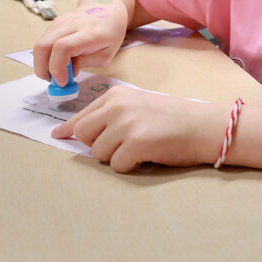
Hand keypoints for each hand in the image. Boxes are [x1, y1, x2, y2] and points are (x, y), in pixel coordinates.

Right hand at [32, 0, 128, 86]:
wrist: (106, 9)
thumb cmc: (109, 32)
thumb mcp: (106, 54)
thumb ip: (87, 62)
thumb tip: (68, 71)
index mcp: (89, 33)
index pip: (63, 47)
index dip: (57, 67)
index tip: (62, 81)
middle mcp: (71, 24)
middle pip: (43, 46)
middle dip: (42, 69)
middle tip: (53, 81)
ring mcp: (60, 22)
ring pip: (39, 45)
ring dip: (42, 64)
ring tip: (56, 73)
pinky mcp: (54, 23)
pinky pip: (42, 42)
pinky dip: (44, 56)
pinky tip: (56, 62)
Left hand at [51, 87, 227, 171]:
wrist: (202, 124)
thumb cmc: (171, 118)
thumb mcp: (136, 105)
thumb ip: (109, 115)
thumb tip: (72, 132)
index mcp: (115, 95)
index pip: (81, 116)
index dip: (70, 129)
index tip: (59, 135)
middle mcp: (116, 106)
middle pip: (84, 135)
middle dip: (97, 145)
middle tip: (121, 145)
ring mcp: (125, 124)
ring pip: (98, 153)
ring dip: (116, 157)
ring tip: (139, 147)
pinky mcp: (136, 143)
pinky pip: (116, 165)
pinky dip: (130, 166)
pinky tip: (147, 155)